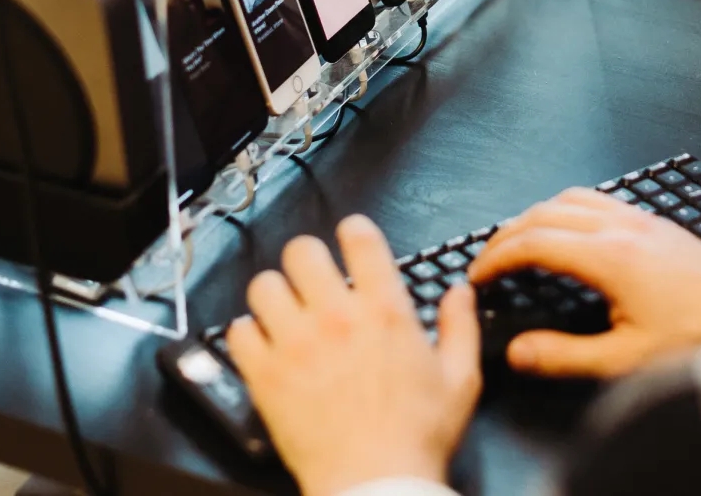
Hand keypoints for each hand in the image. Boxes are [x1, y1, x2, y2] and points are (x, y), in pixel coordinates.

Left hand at [227, 215, 481, 495]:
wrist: (377, 488)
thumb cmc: (417, 438)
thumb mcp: (460, 380)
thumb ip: (461, 326)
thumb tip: (460, 291)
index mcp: (384, 310)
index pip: (359, 238)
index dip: (354, 230)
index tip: (351, 238)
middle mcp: (337, 317)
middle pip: (302, 251)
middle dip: (308, 259)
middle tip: (313, 277)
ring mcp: (296, 344)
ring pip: (264, 286)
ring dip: (275, 294)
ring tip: (285, 309)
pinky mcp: (266, 376)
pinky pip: (239, 332)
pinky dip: (249, 334)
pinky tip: (264, 344)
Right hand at [468, 188, 700, 378]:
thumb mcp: (628, 359)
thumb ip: (566, 355)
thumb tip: (519, 352)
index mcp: (608, 256)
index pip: (533, 242)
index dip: (497, 257)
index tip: (478, 275)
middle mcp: (620, 227)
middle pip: (543, 212)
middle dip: (507, 233)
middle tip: (488, 259)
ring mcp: (638, 219)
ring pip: (569, 197)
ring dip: (535, 214)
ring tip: (519, 239)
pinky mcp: (654, 222)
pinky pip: (596, 197)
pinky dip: (565, 207)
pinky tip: (568, 227)